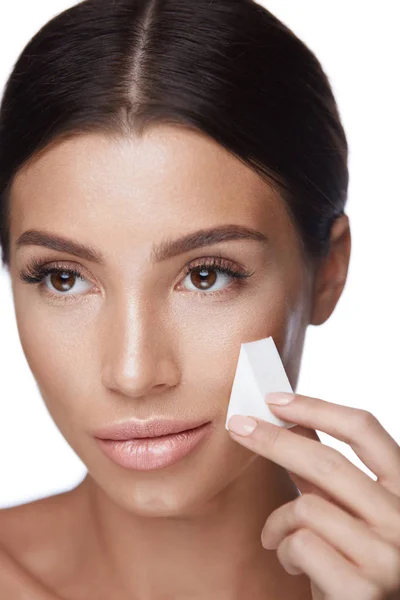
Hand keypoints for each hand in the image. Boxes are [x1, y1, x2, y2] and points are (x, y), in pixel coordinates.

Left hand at [227, 392, 399, 599]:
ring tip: (276, 537)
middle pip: (328, 460)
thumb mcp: (345, 510)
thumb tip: (292, 420)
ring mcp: (388, 556)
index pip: (364, 429)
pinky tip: (291, 562)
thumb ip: (327, 471)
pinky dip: (283, 550)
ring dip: (278, 521)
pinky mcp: (362, 589)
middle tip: (238, 426)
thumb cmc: (352, 561)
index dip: (317, 407)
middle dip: (273, 439)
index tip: (275, 399)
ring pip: (306, 506)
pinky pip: (299, 544)